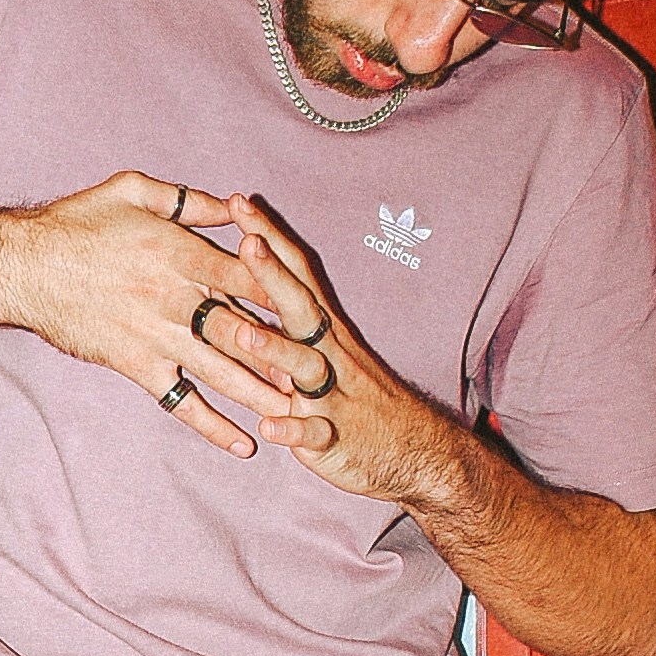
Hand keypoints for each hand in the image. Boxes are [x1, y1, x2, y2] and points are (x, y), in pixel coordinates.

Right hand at [0, 168, 308, 456]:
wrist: (22, 268)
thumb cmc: (75, 224)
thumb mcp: (133, 191)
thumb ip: (188, 201)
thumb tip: (233, 207)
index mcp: (180, 252)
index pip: (248, 275)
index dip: (287, 292)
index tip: (319, 310)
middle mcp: (175, 297)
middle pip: (245, 329)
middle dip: (287, 353)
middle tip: (326, 375)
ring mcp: (157, 336)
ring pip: (222, 371)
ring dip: (263, 395)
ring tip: (301, 415)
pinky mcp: (136, 365)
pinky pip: (179, 402)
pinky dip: (212, 425)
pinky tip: (242, 444)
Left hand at [171, 195, 471, 520]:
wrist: (415, 453)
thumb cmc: (358, 400)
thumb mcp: (325, 355)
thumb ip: (288, 327)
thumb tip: (247, 294)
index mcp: (324, 331)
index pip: (297, 273)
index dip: (270, 237)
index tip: (239, 202)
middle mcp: (329, 355)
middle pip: (301, 307)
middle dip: (272, 274)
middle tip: (247, 242)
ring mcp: (333, 396)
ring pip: (304, 368)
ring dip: (275, 349)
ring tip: (243, 331)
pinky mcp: (333, 439)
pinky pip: (313, 432)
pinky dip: (293, 428)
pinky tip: (270, 425)